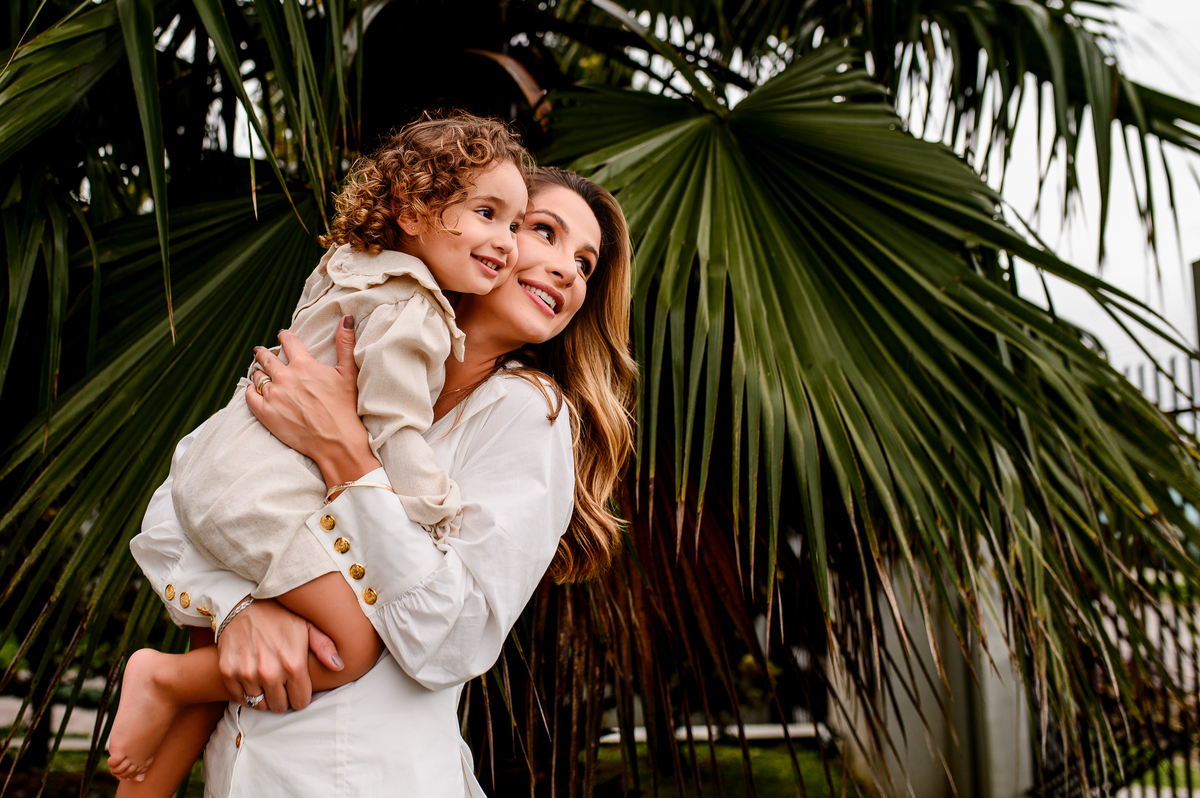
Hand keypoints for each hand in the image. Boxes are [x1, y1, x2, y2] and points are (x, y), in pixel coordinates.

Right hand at [216, 598, 343, 711]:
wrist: (245, 604)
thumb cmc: (280, 615)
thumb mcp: (307, 626)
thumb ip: (324, 647)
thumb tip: (339, 665)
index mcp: (293, 663)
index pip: (300, 702)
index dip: (301, 696)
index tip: (298, 688)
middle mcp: (269, 672)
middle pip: (280, 707)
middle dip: (284, 698)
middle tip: (283, 684)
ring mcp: (246, 673)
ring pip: (259, 704)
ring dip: (265, 696)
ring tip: (268, 681)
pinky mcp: (228, 672)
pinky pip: (240, 698)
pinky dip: (246, 693)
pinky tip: (253, 678)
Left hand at [245, 315, 378, 486]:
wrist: (336, 441)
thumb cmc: (345, 407)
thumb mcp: (348, 373)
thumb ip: (345, 343)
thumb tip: (347, 317)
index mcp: (304, 365)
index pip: (288, 342)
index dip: (285, 337)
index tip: (283, 336)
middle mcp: (285, 377)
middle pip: (267, 357)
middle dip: (264, 352)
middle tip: (261, 351)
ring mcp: (273, 395)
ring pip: (257, 376)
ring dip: (258, 372)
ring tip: (259, 372)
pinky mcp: (265, 413)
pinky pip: (249, 396)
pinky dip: (250, 390)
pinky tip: (253, 390)